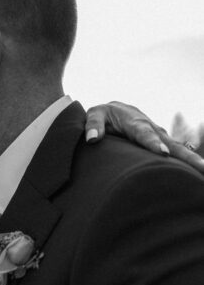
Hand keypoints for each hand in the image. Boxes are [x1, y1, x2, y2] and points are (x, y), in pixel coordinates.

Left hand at [85, 101, 203, 173]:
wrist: (116, 110)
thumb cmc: (104, 115)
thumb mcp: (94, 115)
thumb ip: (92, 125)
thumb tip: (91, 139)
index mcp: (135, 121)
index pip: (144, 133)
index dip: (153, 143)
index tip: (162, 154)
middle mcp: (152, 128)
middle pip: (169, 143)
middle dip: (185, 156)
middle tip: (200, 167)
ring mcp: (159, 136)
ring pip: (177, 149)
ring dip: (191, 160)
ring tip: (203, 172)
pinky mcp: (162, 143)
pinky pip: (175, 153)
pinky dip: (185, 163)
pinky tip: (194, 175)